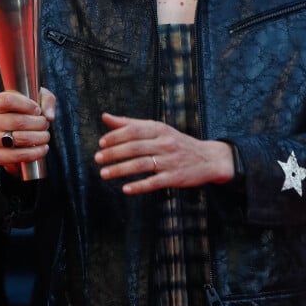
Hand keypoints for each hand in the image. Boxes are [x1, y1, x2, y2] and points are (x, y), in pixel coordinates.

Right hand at [0, 88, 54, 176]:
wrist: (16, 129)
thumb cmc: (25, 110)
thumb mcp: (36, 97)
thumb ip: (47, 100)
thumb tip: (49, 116)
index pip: (8, 101)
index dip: (27, 105)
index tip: (38, 110)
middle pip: (17, 121)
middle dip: (38, 123)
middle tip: (45, 124)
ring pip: (18, 139)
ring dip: (38, 138)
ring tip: (45, 136)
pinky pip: (16, 156)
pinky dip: (33, 153)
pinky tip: (42, 149)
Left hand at [94, 113, 234, 193]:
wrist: (208, 158)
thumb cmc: (176, 142)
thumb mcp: (157, 129)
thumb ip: (130, 123)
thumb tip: (105, 117)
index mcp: (160, 129)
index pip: (134, 130)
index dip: (116, 136)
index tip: (101, 143)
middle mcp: (165, 143)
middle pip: (135, 147)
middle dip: (114, 153)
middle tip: (97, 158)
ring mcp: (170, 160)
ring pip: (141, 164)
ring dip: (120, 169)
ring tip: (104, 174)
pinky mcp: (175, 177)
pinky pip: (154, 182)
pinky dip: (139, 186)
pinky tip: (125, 189)